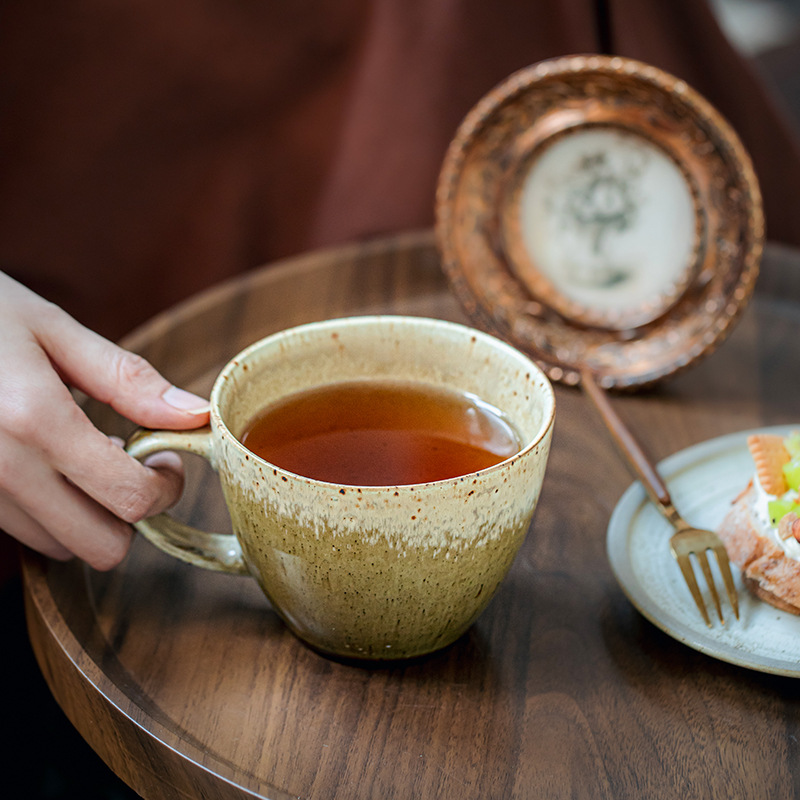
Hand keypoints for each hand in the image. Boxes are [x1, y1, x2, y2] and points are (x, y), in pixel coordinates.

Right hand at [0, 273, 209, 569]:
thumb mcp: (53, 330)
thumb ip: (127, 379)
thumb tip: (193, 415)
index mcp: (34, 421)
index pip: (131, 498)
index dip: (167, 487)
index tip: (165, 457)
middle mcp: (1, 469)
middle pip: (102, 546)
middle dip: (132, 513)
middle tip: (134, 465)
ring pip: (63, 548)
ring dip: (90, 515)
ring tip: (82, 457)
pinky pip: (25, 534)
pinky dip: (51, 514)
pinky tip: (47, 466)